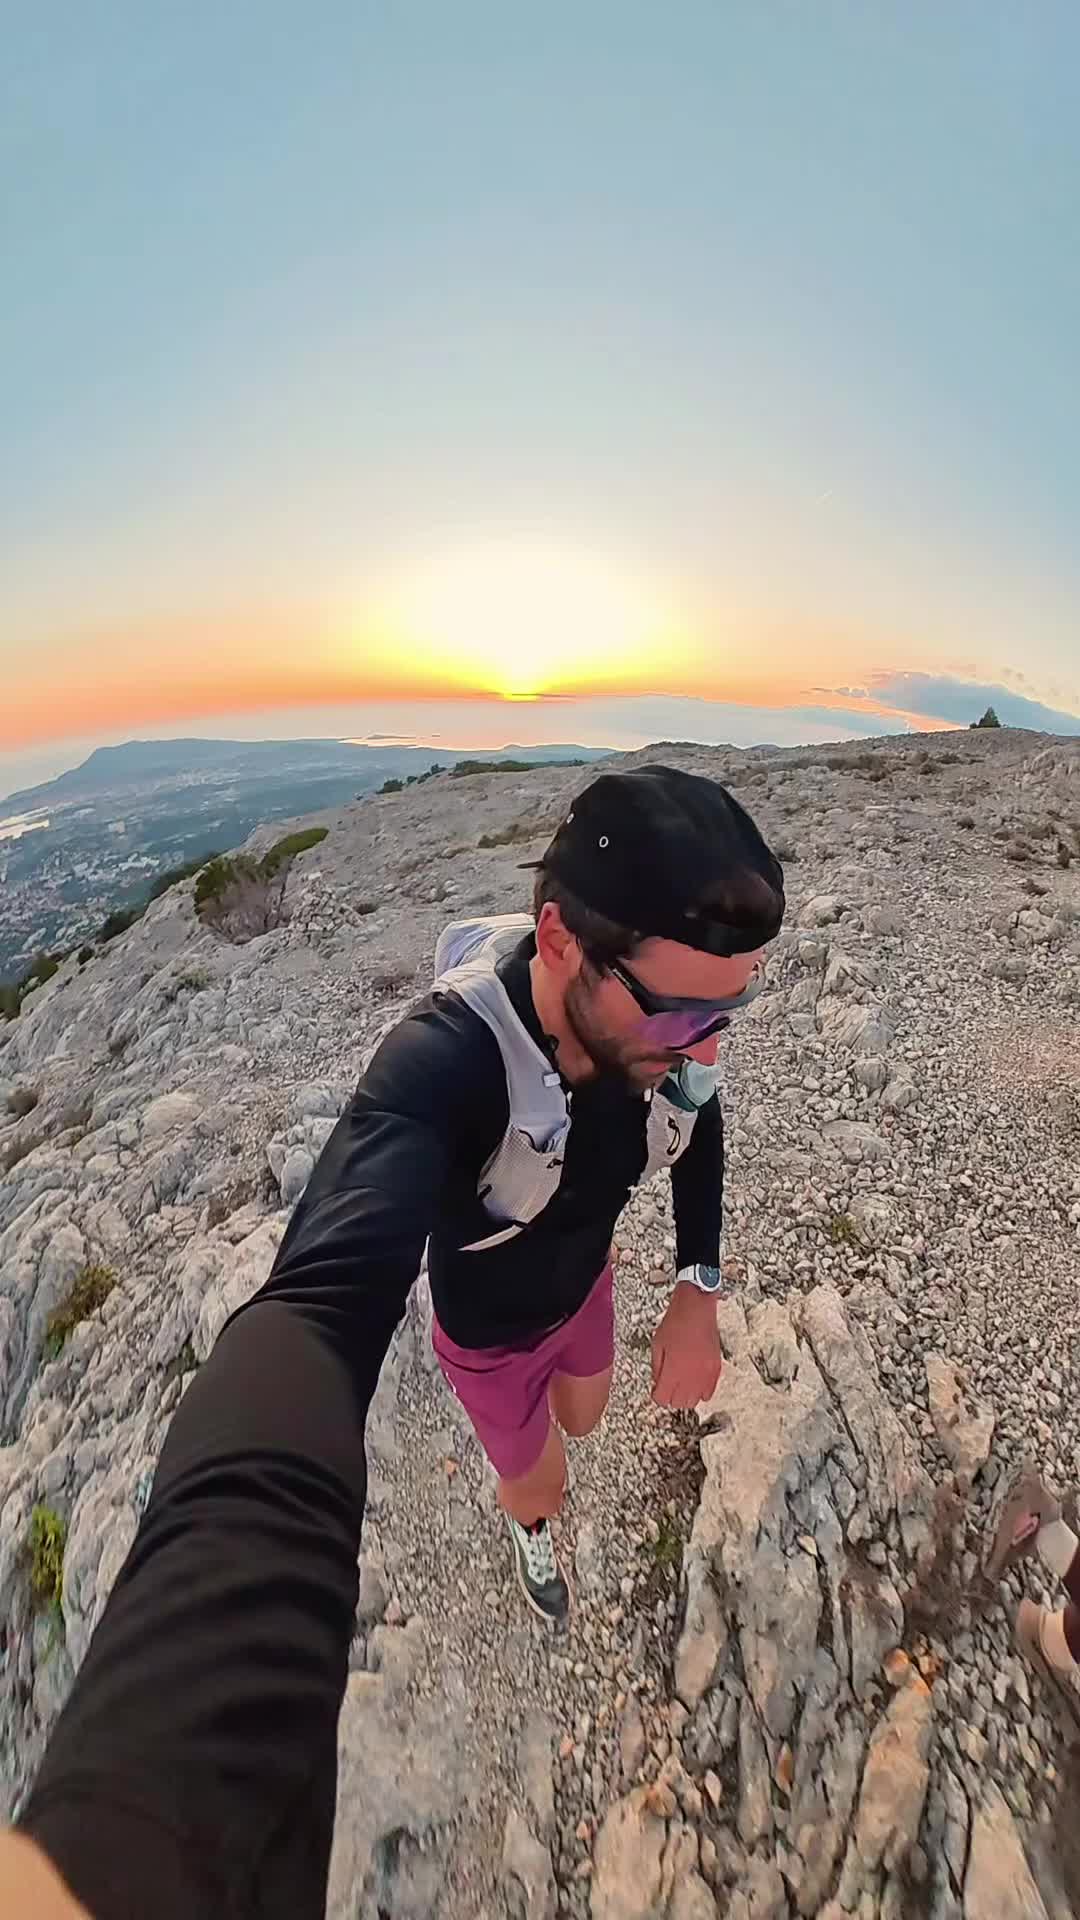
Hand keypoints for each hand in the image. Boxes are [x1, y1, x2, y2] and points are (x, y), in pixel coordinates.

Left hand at [651, 1282, 722, 1408]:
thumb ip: (656, 1368)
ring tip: (682, 1383)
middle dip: (671, 1397)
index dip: (657, 1395)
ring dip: (686, 1395)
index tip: (657, 1390)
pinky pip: (709, 1392)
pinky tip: (695, 1381)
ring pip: (695, 1401)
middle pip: (680, 1403)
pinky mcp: (716, 1368)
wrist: (696, 1308)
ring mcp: (705, 1373)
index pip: (663, 1399)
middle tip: (668, 1386)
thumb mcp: (657, 1345)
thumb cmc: (675, 1322)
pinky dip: (701, 1391)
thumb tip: (658, 1384)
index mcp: (673, 1370)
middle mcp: (691, 1375)